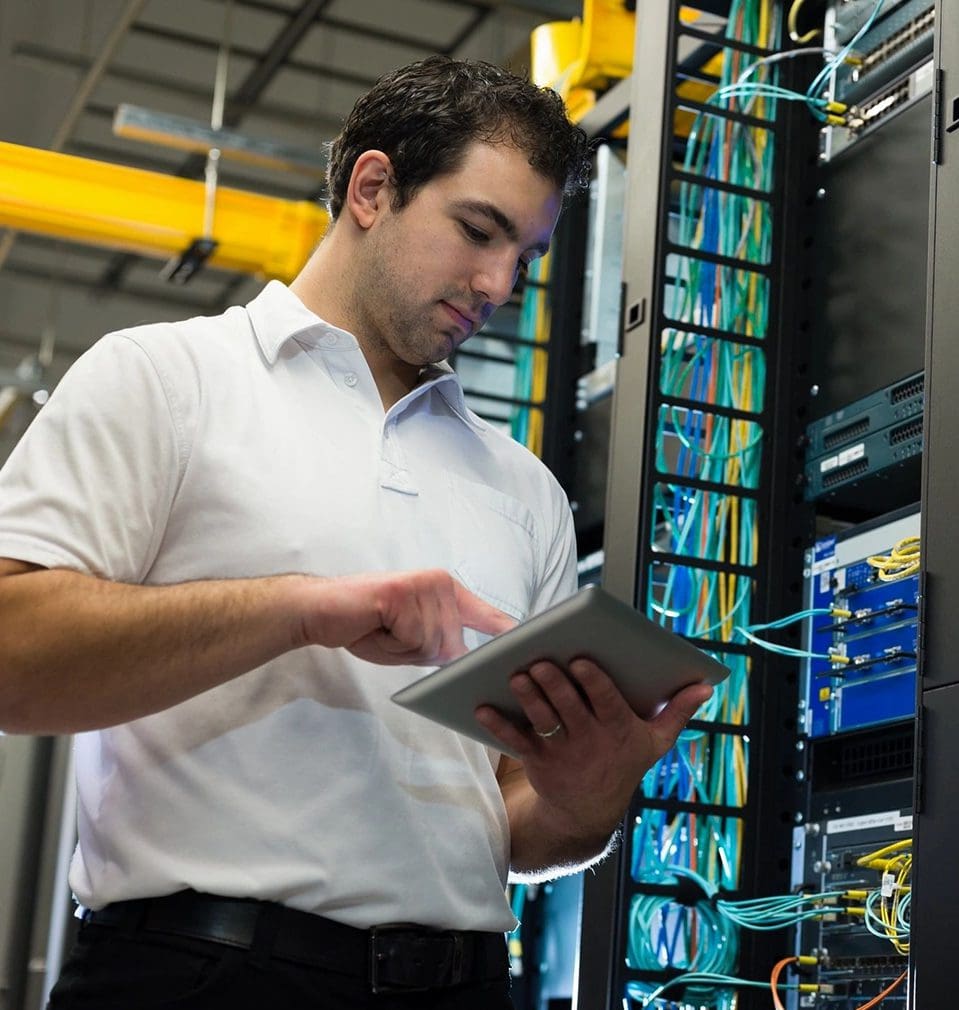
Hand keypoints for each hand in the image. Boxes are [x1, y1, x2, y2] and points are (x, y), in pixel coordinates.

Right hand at [300, 568, 515, 664]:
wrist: (322, 610)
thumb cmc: (367, 626)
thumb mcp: (413, 640)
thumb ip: (442, 646)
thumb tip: (467, 659)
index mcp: (446, 591)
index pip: (486, 614)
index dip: (507, 630)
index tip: (532, 642)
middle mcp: (440, 583)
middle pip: (452, 644)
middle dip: (420, 652)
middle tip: (390, 634)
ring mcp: (423, 585)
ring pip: (433, 644)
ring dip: (404, 647)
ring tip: (382, 629)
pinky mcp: (403, 592)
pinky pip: (412, 637)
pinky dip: (392, 641)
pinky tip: (376, 625)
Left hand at [475, 659, 712, 838]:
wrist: (588, 812)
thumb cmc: (624, 763)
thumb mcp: (656, 742)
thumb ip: (678, 712)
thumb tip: (706, 685)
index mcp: (619, 729)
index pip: (606, 702)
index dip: (593, 682)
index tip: (581, 660)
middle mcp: (589, 741)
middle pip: (569, 708)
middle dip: (554, 685)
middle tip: (539, 662)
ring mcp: (561, 753)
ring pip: (542, 722)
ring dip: (527, 699)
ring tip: (516, 676)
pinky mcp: (536, 761)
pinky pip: (515, 741)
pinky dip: (497, 725)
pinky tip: (481, 707)